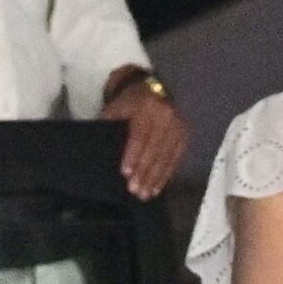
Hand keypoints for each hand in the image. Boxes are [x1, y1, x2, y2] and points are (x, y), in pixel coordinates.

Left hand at [104, 73, 189, 201]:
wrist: (154, 89)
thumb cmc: (130, 102)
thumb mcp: (116, 107)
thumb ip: (109, 125)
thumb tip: (97, 149)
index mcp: (146, 108)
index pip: (139, 135)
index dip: (133, 155)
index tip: (125, 173)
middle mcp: (165, 116)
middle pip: (154, 149)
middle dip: (144, 172)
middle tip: (135, 191)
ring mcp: (178, 126)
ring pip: (166, 156)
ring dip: (156, 178)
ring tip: (146, 194)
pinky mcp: (184, 134)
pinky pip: (176, 157)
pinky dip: (167, 174)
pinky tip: (158, 187)